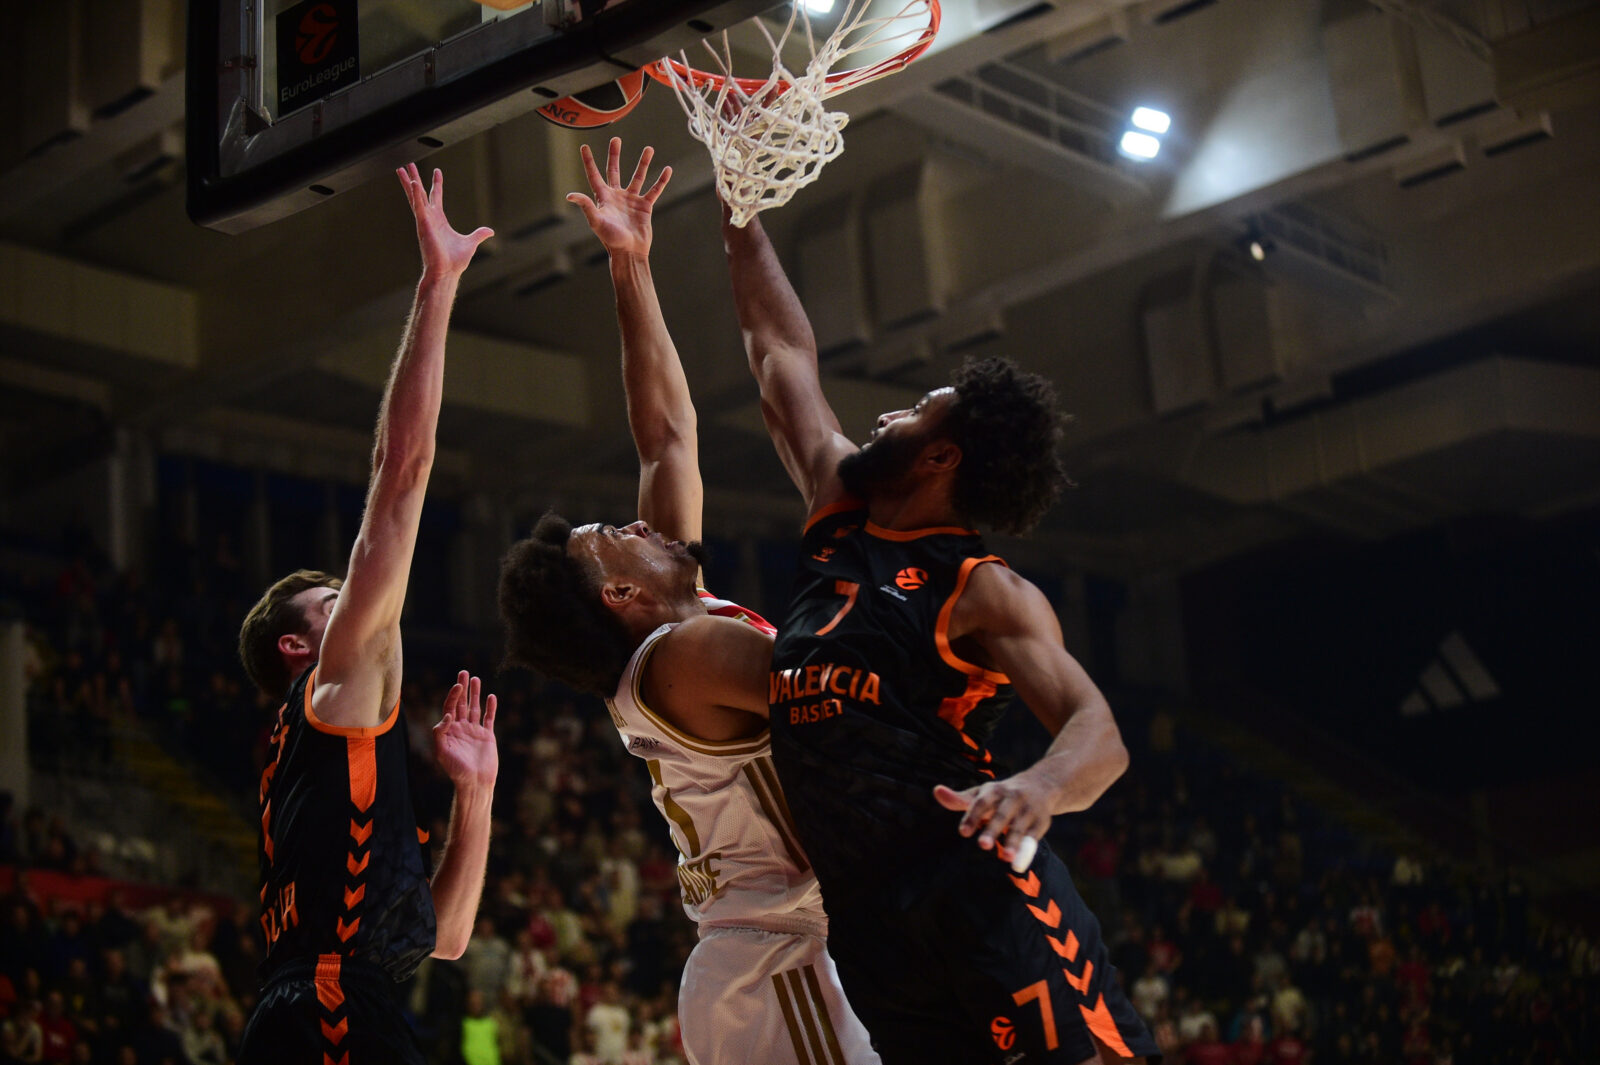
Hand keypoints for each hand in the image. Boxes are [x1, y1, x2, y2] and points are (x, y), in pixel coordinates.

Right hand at [396, 163, 493, 279]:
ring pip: (414, 197)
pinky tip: (412, 183)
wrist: (447, 272)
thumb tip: (490, 231)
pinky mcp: (423, 225)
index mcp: (439, 220)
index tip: (437, 171)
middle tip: (408, 164)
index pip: (436, 197)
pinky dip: (415, 195)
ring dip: (408, 182)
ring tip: (401, 167)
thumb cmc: (454, 261)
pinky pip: (418, 207)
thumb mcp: (470, 243)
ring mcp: (425, 221)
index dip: (436, 184)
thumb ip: (478, 234)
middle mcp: (430, 218)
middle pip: (420, 193)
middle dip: (415, 178)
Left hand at [433, 670, 497, 789]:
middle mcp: (461, 728)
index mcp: (449, 730)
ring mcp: (475, 731)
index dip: (452, 695)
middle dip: (462, 688)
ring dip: (475, 693)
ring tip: (476, 679)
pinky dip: (490, 708)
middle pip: (461, 703)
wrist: (474, 782)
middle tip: (463, 672)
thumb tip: (447, 714)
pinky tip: (491, 697)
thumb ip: (441, 732)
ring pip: (475, 707)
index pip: (450, 707)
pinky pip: (489, 718)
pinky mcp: (487, 735)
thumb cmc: (456, 769)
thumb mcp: (441, 751)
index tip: (457, 686)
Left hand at [567, 138, 670, 258]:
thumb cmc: (611, 239)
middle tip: (616, 139)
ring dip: (643, 163)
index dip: (589, 161)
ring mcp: (631, 200)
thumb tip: (570, 195)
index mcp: (603, 198)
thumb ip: (586, 206)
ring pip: (638, 176)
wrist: (630, 252)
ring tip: (649, 148)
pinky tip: (667, 169)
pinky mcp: (645, 207)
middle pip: (614, 170)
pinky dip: (661, 181)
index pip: (594, 175)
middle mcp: (617, 196)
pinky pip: (654, 190)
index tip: (584, 147)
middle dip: (614, 155)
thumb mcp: (596, 221)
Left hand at [934, 774, 1052, 867]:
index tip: (963, 832)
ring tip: (1005, 858)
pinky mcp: (1041, 822)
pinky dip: (1027, 851)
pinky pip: (1034, 837)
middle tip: (982, 845)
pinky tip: (1018, 864)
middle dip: (993, 829)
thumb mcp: (982, 793)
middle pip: (1001, 815)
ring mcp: (1028, 810)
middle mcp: (1012, 798)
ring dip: (1013, 842)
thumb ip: (960, 799)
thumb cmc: (1002, 794)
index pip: (982, 802)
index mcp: (994, 790)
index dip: (973, 816)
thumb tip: (936, 791)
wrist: (1041, 784)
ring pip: (1019, 827)